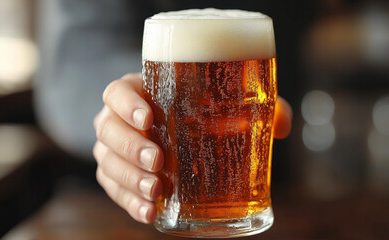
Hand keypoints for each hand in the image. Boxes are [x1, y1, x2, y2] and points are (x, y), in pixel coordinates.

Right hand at [93, 73, 291, 223]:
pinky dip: (129, 202)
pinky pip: (113, 189)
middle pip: (106, 129)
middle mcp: (120, 119)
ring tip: (156, 191)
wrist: (175, 128)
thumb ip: (257, 107)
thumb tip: (281, 126)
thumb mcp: (224, 101)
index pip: (116, 92)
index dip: (126, 104)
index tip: (149, 118)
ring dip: (128, 179)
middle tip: (159, 161)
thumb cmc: (198, 108)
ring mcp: (116, 149)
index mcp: (139, 92)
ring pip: (106, 162)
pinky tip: (149, 212)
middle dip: (129, 147)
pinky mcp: (119, 175)